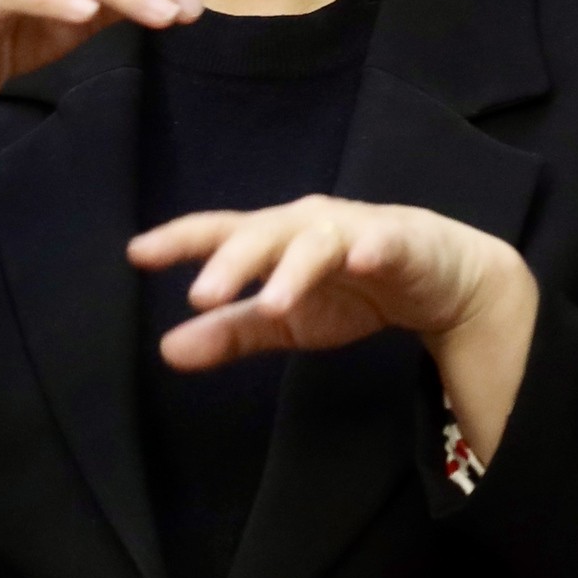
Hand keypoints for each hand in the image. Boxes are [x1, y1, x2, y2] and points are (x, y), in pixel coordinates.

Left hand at [140, 195, 539, 456]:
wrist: (441, 279)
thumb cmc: (352, 287)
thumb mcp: (285, 319)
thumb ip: (229, 332)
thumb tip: (166, 352)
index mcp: (272, 240)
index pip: (218, 233)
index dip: (178, 240)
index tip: (136, 253)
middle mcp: (305, 225)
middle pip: (262, 234)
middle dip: (231, 263)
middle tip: (201, 297)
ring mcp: (354, 229)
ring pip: (316, 241)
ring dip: (292, 268)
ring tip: (272, 301)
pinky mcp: (401, 242)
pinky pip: (385, 242)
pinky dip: (372, 248)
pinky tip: (360, 261)